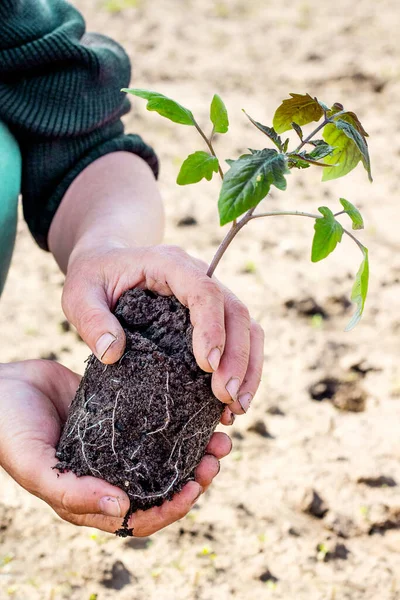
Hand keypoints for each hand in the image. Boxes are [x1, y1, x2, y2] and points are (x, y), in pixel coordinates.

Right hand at [0, 360, 230, 534]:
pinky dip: (178, 421)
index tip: (194, 487)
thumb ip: (71, 492)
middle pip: (162, 486)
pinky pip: (156, 422)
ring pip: (166, 455)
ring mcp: (117, 444)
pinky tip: (197, 406)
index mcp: (91, 498)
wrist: (2, 386)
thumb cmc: (9, 430)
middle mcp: (110, 473)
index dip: (171, 508)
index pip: (141, 517)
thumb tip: (121, 510)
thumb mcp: (35, 465)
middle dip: (194, 477)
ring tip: (218, 434)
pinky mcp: (120, 413)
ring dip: (194, 449)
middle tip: (216, 455)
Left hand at [63, 244, 263, 416]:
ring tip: (237, 408)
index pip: (204, 290)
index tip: (208, 366)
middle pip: (235, 311)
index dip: (212, 327)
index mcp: (169, 264)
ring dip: (248, 368)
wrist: (107, 264)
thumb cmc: (93, 278)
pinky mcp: (212, 318)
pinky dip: (243, 370)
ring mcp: (210, 297)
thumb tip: (112, 353)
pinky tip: (232, 404)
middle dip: (238, 357)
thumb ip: (90, 319)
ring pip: (247, 327)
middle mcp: (198, 276)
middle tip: (227, 398)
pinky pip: (239, 340)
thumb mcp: (78, 294)